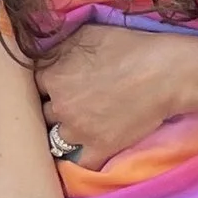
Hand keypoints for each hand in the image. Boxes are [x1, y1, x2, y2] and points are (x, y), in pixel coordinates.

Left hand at [35, 26, 189, 162]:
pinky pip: (80, 163)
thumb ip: (59, 48)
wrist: (163, 73)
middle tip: (67, 106)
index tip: (54, 87)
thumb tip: (46, 51)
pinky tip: (85, 153)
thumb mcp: (85, 34)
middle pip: (42, 113)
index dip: (45, 86)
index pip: (33, 86)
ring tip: (76, 129)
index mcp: (52, 75)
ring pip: (56, 139)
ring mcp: (78, 130)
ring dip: (64, 134)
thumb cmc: (128, 47)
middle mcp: (59, 105)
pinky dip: (82, 160)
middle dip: (52, 109)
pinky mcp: (99, 148)